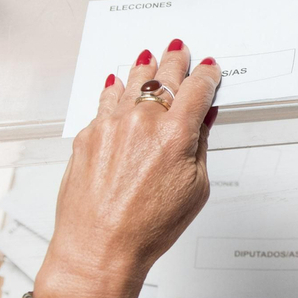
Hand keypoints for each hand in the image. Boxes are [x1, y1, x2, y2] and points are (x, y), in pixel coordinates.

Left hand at [36, 41, 221, 297]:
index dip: (207, 75)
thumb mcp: (195, 190)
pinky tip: (116, 82)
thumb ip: (199, 147)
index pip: (197, 89)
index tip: (209, 69)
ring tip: (150, 56)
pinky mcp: (88, 135)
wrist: (99, 248)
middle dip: (176, 61)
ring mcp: (111, 125)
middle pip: (164, 77)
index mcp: (176, 134)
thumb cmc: (147, 228)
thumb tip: (202, 121)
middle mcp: (143, 122)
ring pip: (131, 82)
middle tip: (180, 50)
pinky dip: (114, 89)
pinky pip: (105, 101)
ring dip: (145, 67)